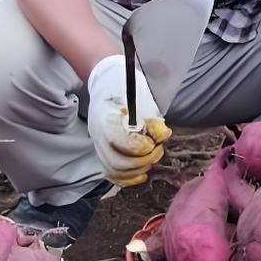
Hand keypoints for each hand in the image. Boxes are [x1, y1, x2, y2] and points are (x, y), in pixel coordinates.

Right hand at [86, 55, 170, 186]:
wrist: (107, 82)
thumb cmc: (124, 87)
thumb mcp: (139, 96)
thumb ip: (150, 117)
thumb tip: (162, 134)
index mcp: (105, 118)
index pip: (116, 140)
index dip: (137, 147)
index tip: (153, 143)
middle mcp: (97, 135)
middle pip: (115, 162)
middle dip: (141, 161)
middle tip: (157, 151)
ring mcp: (98, 145)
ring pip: (114, 171)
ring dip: (137, 171)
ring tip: (152, 159)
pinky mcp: (103, 152)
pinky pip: (112, 173)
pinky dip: (128, 178)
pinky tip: (143, 173)